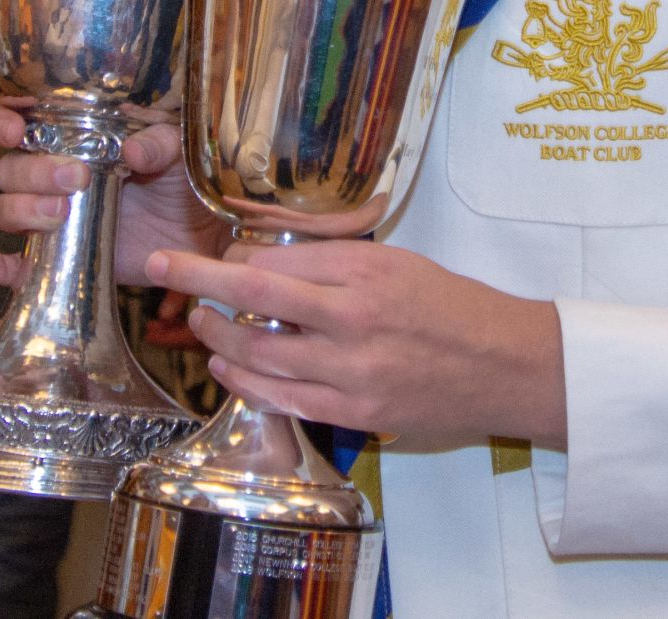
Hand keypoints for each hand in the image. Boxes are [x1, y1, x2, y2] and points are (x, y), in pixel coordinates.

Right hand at [0, 98, 211, 291]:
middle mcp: (51, 175)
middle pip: (10, 169)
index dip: (4, 122)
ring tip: (60, 214)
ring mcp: (51, 217)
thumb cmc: (181, 178)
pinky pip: (15, 266)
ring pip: (7, 209)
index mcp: (72, 138)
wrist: (198, 232)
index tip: (14, 130)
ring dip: (22, 210)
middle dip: (32, 172)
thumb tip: (131, 151)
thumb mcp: (176, 150)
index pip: (19, 123)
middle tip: (73, 179)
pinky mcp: (57, 258)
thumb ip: (158, 144)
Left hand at [148, 238, 565, 445]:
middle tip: (163, 270)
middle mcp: (353, 320)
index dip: (224, 259)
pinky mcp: (356, 413)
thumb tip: (269, 258)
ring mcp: (352, 372)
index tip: (194, 254)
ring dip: (217, 338)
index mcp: (364, 274)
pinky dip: (246, 383)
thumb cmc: (452, 306)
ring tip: (199, 322)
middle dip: (197, 285)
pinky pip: (284, 399)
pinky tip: (228, 368)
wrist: (504, 364)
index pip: (273, 261)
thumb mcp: (397, 262)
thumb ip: (335, 262)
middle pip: (254, 301)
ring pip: (260, 355)